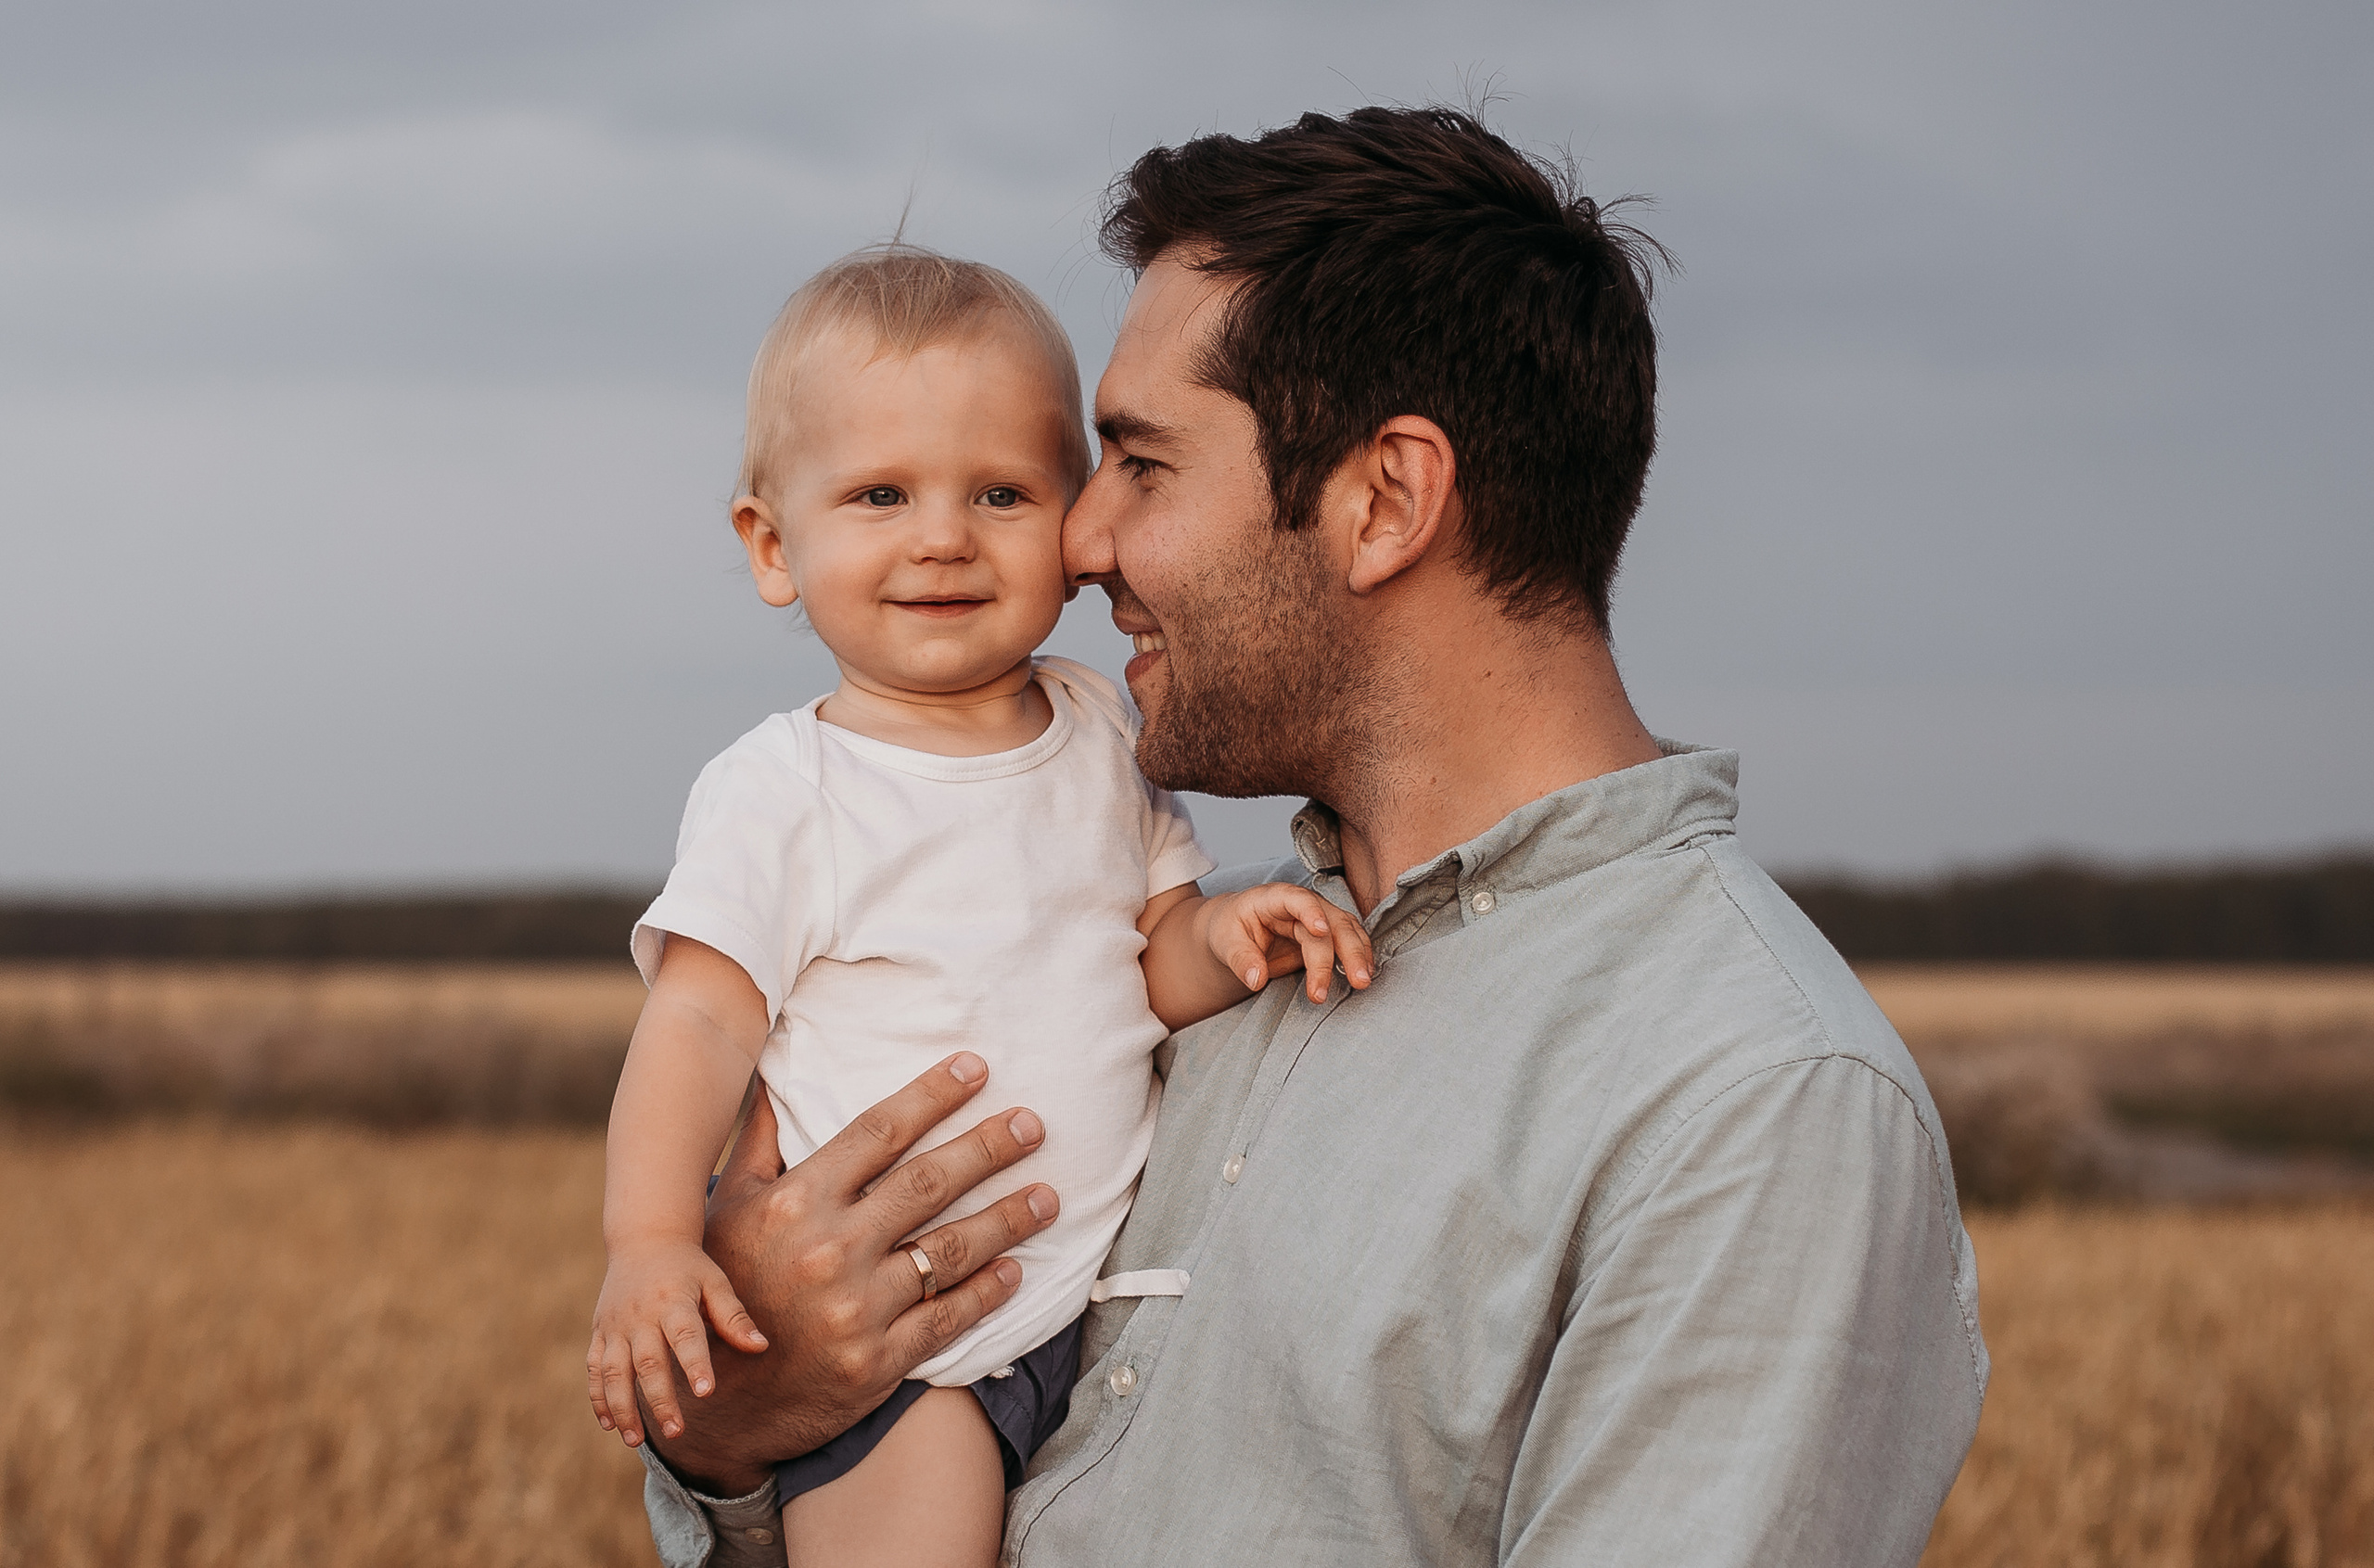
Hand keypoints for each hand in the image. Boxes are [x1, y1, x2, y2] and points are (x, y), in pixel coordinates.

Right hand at [587, 1239, 767, 1446]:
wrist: (644, 1240)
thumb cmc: (688, 1267)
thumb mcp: (715, 1281)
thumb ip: (734, 1316)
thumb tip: (761, 1346)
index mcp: (673, 1301)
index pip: (685, 1336)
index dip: (695, 1365)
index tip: (706, 1393)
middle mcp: (641, 1315)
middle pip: (648, 1362)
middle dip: (660, 1400)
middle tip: (676, 1432)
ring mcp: (615, 1325)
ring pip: (614, 1372)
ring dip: (623, 1407)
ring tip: (636, 1442)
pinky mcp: (600, 1332)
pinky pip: (594, 1369)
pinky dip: (598, 1398)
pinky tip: (609, 1425)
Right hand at [640, 1053, 1061, 1495]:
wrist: (714, 1403)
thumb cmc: (723, 1289)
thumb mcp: (726, 1208)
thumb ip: (758, 1141)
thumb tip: (773, 1074)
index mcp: (795, 1202)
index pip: (880, 1131)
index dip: (933, 1095)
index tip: (976, 1068)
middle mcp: (829, 1249)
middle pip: (929, 1183)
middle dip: (989, 1148)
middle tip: (1033, 1124)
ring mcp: (856, 1308)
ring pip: (950, 1250)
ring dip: (1007, 1219)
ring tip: (1047, 1196)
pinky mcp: (876, 1361)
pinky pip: (946, 1318)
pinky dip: (986, 1292)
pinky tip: (1015, 1270)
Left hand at [1200, 883, 1375, 1003]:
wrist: (1236, 928)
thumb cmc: (1230, 929)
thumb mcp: (1225, 942)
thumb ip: (1240, 959)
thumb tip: (1256, 980)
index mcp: (1273, 899)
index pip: (1295, 899)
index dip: (1310, 911)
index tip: (1320, 930)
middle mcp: (1301, 905)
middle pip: (1330, 920)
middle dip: (1344, 950)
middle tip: (1353, 980)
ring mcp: (1317, 917)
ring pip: (1346, 930)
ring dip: (1358, 954)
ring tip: (1362, 983)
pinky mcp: (1326, 934)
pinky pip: (1349, 940)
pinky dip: (1360, 955)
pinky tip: (1365, 973)